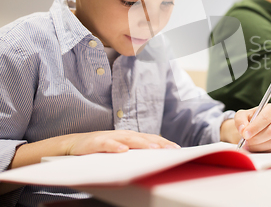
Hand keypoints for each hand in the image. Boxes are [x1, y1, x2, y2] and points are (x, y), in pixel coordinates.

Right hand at [65, 130, 179, 154]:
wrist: (74, 143)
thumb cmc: (101, 147)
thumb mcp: (121, 148)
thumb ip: (135, 151)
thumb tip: (154, 155)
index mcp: (130, 136)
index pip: (151, 138)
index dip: (164, 143)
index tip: (177, 149)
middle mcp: (123, 135)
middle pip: (144, 138)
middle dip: (158, 143)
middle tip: (171, 149)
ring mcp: (110, 137)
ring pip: (129, 139)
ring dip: (142, 143)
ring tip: (153, 148)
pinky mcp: (97, 142)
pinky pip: (107, 144)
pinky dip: (115, 146)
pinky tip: (123, 150)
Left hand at [227, 103, 270, 151]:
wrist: (252, 129)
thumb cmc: (248, 120)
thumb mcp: (241, 116)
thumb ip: (240, 120)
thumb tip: (243, 129)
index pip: (265, 118)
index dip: (255, 127)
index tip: (245, 134)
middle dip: (256, 138)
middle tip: (245, 141)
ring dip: (258, 145)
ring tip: (247, 145)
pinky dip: (262, 149)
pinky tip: (254, 147)